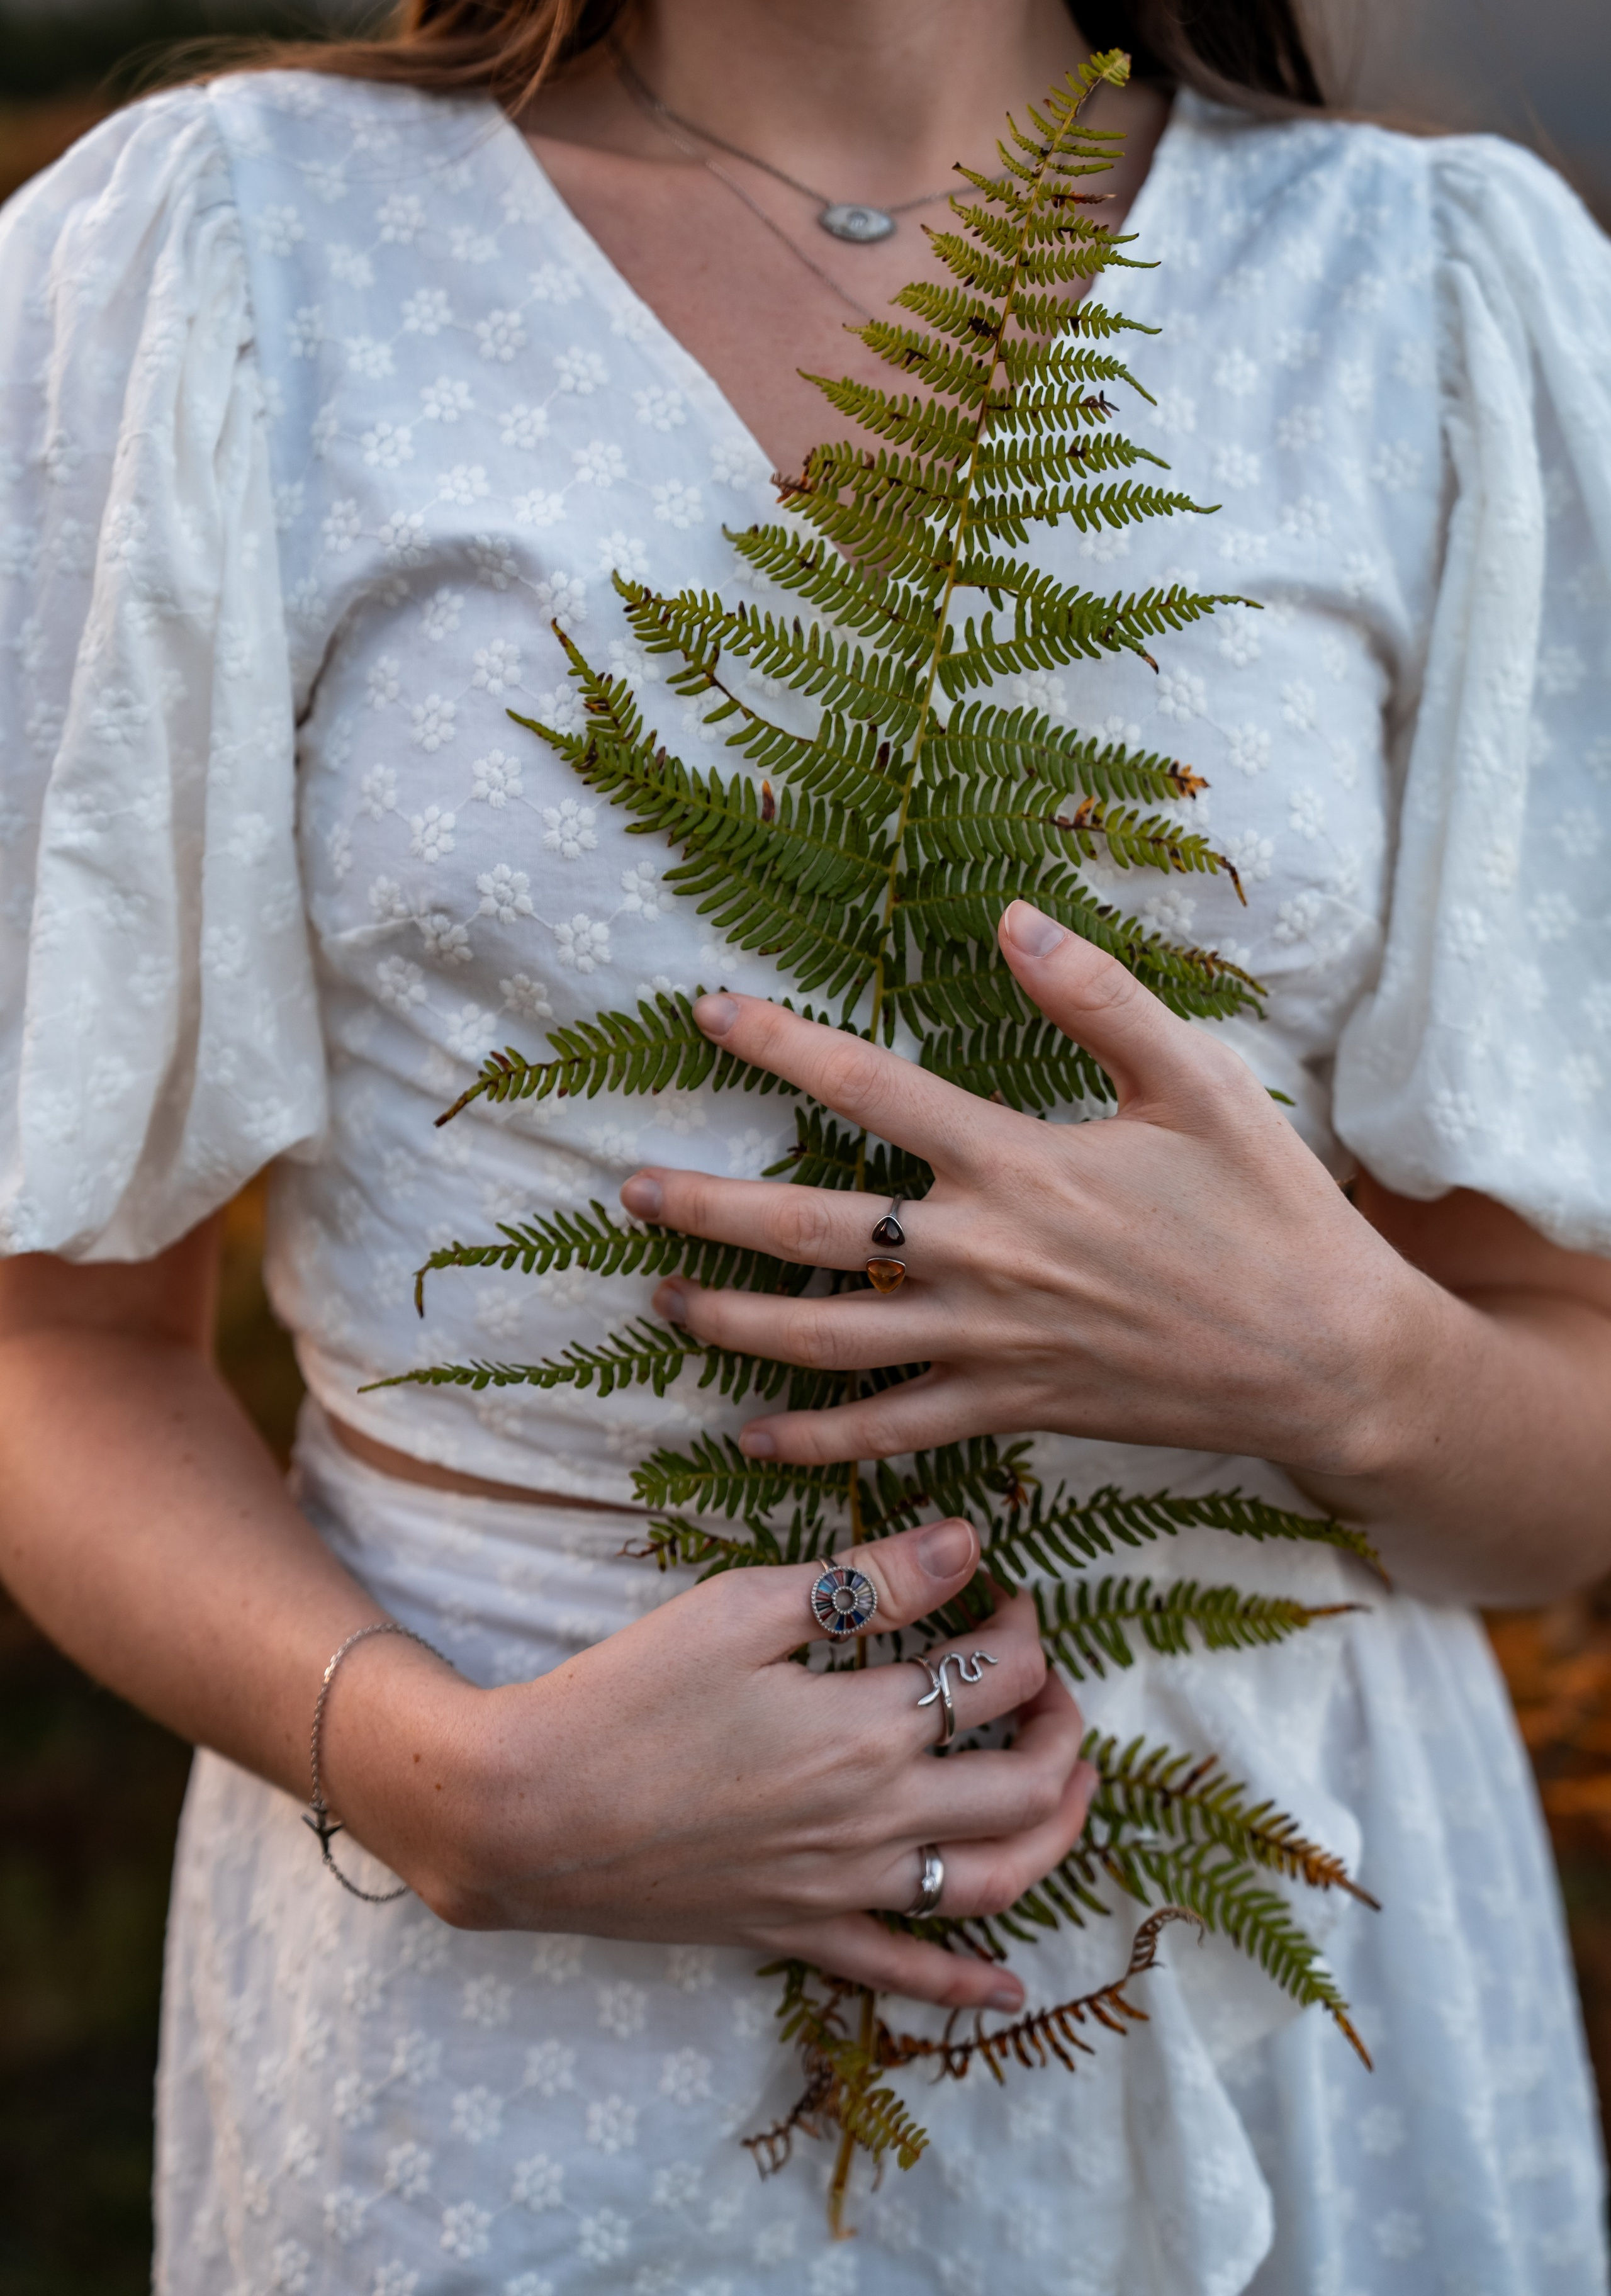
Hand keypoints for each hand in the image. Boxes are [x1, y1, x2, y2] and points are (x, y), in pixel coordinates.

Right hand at [325, 1513, 1094, 2010]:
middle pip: (1023, 1784)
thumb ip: (867, 1581)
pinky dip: (964, 1986)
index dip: (1019, 1629)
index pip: (996, 1677)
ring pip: (993, 1880)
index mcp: (868, 1728)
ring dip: (1054, 1835)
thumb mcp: (742, 1608)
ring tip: (1072, 1788)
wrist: (528, 1810)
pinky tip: (1009, 1989)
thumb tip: (966, 1542)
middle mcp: (876, 1818)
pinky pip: (900, 1972)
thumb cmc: (627, 1694)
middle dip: (1060, 1725)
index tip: (1001, 1594)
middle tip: (1048, 1681)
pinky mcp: (796, 1931)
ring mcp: (841, 1887)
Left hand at [620, 900, 1432, 1477]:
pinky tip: (753, 1437)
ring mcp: (988, 1343)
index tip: (707, 1011)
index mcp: (1018, 1163)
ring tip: (662, 1296)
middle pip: (811, 1230)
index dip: (778, 1044)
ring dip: (734, 1318)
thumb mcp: (1197, 1079)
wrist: (1326, 1359)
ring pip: (827, 1339)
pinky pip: (889, 1434)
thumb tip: (1013, 916)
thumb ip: (1098, 997)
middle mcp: (982, 1256)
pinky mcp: (1010, 1410)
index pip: (868, 1090)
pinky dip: (815, 1444)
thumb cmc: (1268, 1209)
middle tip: (628, 1188)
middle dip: (708, 1207)